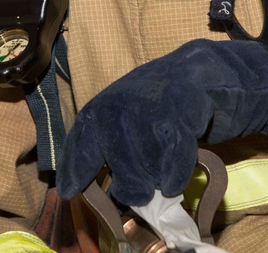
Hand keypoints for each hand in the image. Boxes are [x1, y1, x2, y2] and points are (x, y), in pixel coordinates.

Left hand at [56, 39, 267, 205]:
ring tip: (161, 172)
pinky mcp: (179, 112)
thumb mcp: (122, 122)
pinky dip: (175, 173)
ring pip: (149, 164)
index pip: (81, 143)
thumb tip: (91, 193)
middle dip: (131, 186)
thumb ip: (106, 150)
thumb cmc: (154, 107)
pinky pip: (175, 158)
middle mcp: (118, 106)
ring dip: (156, 177)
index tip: (71, 192)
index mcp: (100, 109)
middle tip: (139, 193)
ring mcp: (148, 108)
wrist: (196, 74)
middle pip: (121, 164)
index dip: (75, 169)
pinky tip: (174, 179)